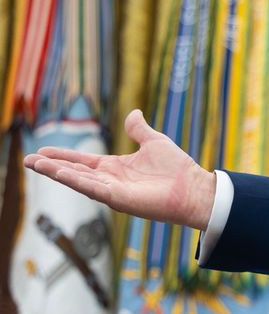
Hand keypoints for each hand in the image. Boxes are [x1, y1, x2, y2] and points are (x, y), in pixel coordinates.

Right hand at [23, 110, 216, 229]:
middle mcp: (110, 181)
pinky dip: (75, 181)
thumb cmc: (178, 169)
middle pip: (74, 172)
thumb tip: (134, 113)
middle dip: (51, 166)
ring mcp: (113, 192)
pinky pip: (93, 189)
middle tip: (27, 160)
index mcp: (115, 168)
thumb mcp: (154, 142)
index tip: (41, 150)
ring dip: (57, 173)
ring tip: (35, 164)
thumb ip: (139, 130)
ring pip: (78, 181)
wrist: (195, 189)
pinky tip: (59, 173)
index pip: (82, 161)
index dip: (62, 155)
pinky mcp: (120, 200)